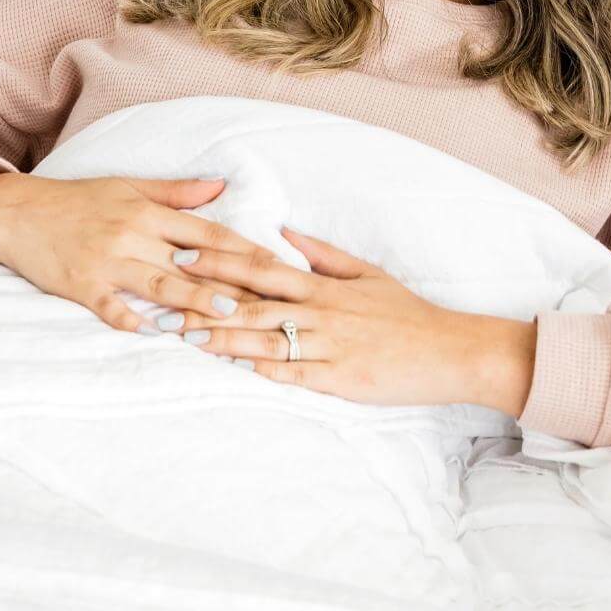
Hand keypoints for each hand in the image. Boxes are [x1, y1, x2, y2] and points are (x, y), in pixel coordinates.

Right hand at [0, 171, 270, 336]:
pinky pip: (112, 307)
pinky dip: (133, 321)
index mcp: (148, 211)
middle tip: (267, 298)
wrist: (18, 212)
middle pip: (190, 262)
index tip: (277, 264)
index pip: (206, 232)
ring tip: (227, 315)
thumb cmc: (78, 199)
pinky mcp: (81, 286)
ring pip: (158, 285)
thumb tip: (221, 188)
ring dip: (194, 302)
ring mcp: (106, 262)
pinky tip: (158, 335)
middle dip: (231, 281)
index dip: (244, 248)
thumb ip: (176, 192)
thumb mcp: (128, 187)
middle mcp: (132, 235)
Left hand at [173, 222, 538, 415]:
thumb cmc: (406, 312)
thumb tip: (285, 231)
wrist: (447, 350)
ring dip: (222, 338)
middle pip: (253, 303)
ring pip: (265, 339)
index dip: (219, 260)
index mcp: (323, 286)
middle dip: (205, 300)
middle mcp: (320, 313)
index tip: (184, 252)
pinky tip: (232, 367)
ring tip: (183, 336)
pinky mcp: (338, 379)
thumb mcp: (366, 272)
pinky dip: (262, 369)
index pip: (262, 268)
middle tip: (163, 297)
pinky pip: (293, 373)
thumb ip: (322, 254)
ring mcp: (328, 347)